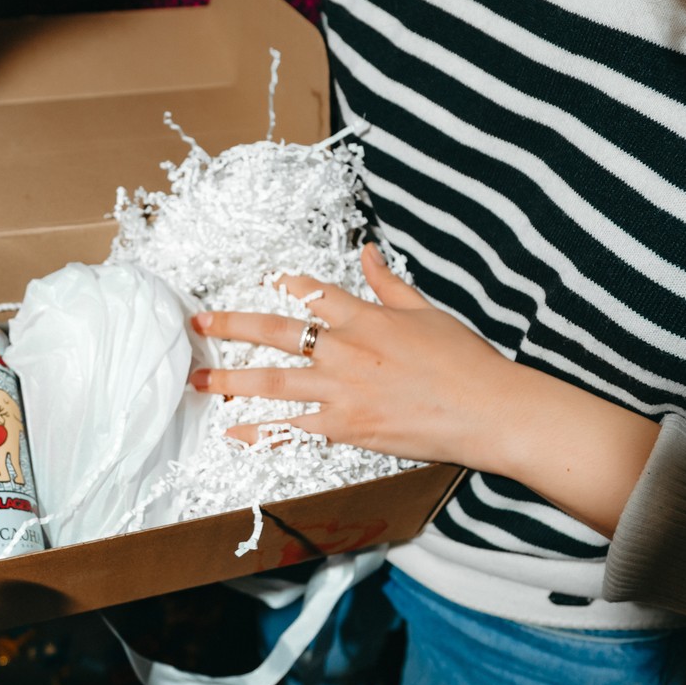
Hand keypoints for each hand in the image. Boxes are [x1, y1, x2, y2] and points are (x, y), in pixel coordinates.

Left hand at [189, 243, 523, 469]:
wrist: (486, 410)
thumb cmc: (465, 361)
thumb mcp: (427, 312)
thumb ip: (390, 284)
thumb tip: (369, 251)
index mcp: (364, 317)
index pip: (311, 293)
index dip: (284, 284)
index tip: (264, 280)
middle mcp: (344, 350)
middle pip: (275, 333)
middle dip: (231, 326)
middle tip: (199, 325)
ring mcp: (341, 391)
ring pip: (272, 382)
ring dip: (231, 381)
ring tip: (199, 381)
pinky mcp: (345, 428)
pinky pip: (291, 429)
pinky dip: (259, 432)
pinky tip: (232, 433)